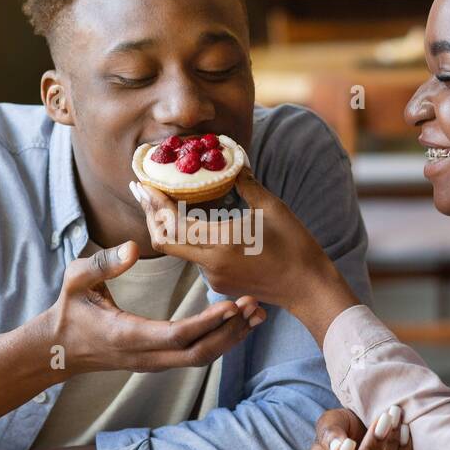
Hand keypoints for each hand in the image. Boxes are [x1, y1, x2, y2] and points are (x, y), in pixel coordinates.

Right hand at [43, 240, 263, 375]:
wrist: (59, 349)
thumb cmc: (68, 310)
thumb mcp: (76, 280)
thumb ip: (103, 264)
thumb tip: (134, 247)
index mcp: (127, 335)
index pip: (176, 336)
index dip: (207, 323)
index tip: (231, 305)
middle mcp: (146, 356)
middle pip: (198, 353)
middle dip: (230, 332)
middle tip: (254, 306)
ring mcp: (154, 362)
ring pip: (201, 357)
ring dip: (230, 338)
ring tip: (255, 314)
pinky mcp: (159, 361)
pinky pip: (195, 355)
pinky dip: (220, 341)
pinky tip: (237, 323)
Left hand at [128, 168, 332, 306]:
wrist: (307, 287)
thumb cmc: (295, 245)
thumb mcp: (272, 207)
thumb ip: (246, 183)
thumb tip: (233, 161)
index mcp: (221, 242)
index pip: (173, 225)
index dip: (154, 204)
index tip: (143, 184)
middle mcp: (210, 263)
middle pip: (164, 241)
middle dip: (150, 214)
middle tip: (142, 189)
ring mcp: (213, 277)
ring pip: (179, 249)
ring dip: (169, 226)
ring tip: (164, 199)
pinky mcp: (219, 283)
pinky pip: (196, 258)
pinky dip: (189, 238)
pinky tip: (194, 222)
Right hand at [304, 406, 412, 449]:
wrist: (362, 436)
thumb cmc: (340, 430)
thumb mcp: (328, 424)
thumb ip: (330, 433)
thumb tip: (339, 446)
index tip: (349, 442)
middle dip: (372, 449)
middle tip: (384, 419)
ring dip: (393, 447)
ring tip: (397, 419)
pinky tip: (405, 435)